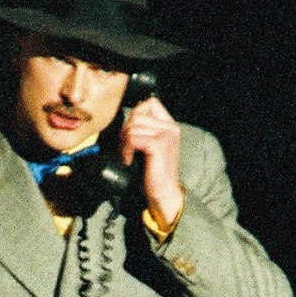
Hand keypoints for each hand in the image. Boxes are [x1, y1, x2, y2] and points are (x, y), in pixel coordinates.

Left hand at [120, 94, 183, 230]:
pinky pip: (133, 137)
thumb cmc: (153, 171)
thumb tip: (127, 118)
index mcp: (169, 125)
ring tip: (127, 155)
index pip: (150, 103)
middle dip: (126, 129)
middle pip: (138, 113)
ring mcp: (166, 135)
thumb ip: (144, 130)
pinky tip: (128, 160)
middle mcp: (170, 127)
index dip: (135, 114)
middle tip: (125, 147)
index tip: (131, 133)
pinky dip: (126, 148)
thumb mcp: (150, 146)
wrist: (163, 193)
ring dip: (124, 141)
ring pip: (133, 126)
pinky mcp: (159, 145)